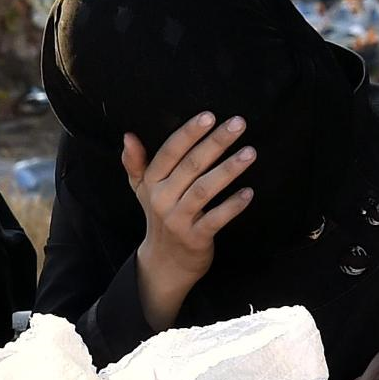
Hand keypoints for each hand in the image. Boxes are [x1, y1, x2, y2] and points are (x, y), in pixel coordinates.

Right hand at [124, 114, 255, 329]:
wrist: (165, 263)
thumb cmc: (159, 218)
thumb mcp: (142, 190)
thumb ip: (135, 163)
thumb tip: (128, 136)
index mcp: (151, 184)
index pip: (169, 153)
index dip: (188, 134)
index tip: (209, 116)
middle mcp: (162, 199)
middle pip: (191, 166)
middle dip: (215, 143)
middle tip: (239, 124)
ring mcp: (178, 220)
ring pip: (204, 189)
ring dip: (228, 170)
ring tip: (250, 153)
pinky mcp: (195, 238)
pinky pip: (215, 219)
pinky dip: (232, 206)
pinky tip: (249, 193)